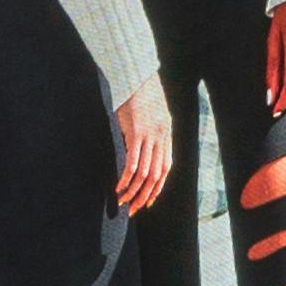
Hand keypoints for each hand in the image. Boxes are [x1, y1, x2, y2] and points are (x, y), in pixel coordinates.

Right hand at [112, 92, 175, 215]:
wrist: (138, 77)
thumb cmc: (141, 94)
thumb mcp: (153, 115)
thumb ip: (151, 133)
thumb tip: (143, 148)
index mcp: (166, 135)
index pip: (165, 169)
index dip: (157, 188)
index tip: (147, 201)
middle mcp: (161, 138)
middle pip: (155, 176)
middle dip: (144, 195)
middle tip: (133, 209)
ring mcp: (150, 137)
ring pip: (144, 173)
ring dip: (133, 191)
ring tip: (123, 201)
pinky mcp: (136, 133)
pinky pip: (133, 162)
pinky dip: (126, 178)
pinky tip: (119, 187)